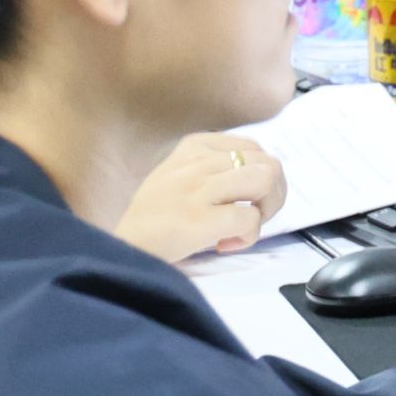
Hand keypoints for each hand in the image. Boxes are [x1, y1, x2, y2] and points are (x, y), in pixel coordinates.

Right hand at [115, 134, 286, 261]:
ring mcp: (198, 189)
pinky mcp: (199, 219)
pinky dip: (248, 237)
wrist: (122, 248)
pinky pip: (250, 219)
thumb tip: (261, 178)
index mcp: (193, 147)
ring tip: (241, 228)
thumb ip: (214, 170)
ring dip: (265, 210)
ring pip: (265, 180)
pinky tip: (224, 244)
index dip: (263, 177)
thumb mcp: (178, 176)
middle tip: (252, 217)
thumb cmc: (152, 219)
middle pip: (268, 163)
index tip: (246, 200)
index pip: (254, 148)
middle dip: (273, 195)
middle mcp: (197, 162)